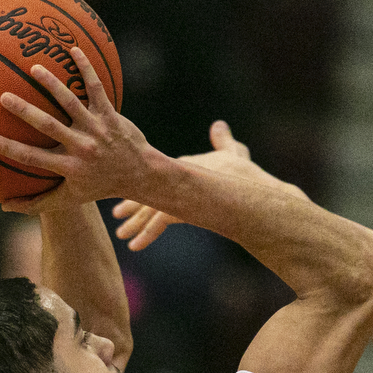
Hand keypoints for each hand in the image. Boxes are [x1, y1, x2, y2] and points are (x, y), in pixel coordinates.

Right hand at [0, 47, 158, 213]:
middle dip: (26, 112)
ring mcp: (96, 128)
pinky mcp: (109, 114)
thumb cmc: (99, 186)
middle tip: (4, 97)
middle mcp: (81, 147)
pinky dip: (86, 68)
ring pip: (72, 102)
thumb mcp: (69, 199)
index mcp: (68, 167)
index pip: (33, 158)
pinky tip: (73, 50)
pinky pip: (96, 88)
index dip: (9, 149)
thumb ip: (36, 203)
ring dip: (52, 84)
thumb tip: (4, 206)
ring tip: (34, 68)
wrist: (139, 174)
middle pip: (49, 126)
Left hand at [109, 122, 307, 248]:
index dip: (139, 180)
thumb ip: (224, 141)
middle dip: (131, 202)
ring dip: (135, 222)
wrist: (256, 194)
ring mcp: (180, 193)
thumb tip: (219, 125)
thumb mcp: (234, 153)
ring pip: (149, 207)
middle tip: (116, 213)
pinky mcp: (184, 208)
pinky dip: (147, 234)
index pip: (155, 172)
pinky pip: (160, 223)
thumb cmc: (247, 175)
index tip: (125, 188)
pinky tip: (134, 246)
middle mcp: (179, 176)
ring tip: (122, 234)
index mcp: (185, 165)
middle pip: (146, 189)